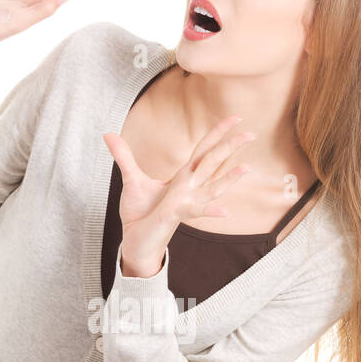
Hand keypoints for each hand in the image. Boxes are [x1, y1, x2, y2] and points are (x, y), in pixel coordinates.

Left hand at [102, 115, 255, 275]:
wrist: (138, 244)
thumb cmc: (140, 214)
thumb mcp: (131, 181)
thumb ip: (123, 156)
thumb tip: (109, 134)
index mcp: (182, 178)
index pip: (203, 150)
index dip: (218, 132)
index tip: (235, 117)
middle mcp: (188, 189)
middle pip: (212, 162)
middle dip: (230, 147)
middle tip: (251, 133)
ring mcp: (185, 204)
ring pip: (211, 187)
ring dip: (229, 178)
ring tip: (247, 167)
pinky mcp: (175, 217)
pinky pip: (194, 213)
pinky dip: (210, 212)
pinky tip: (225, 211)